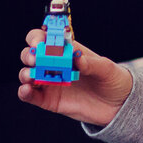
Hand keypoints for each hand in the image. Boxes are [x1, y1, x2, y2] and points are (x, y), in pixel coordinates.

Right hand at [17, 30, 132, 126]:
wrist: (118, 106)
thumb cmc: (112, 80)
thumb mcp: (106, 69)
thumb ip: (91, 63)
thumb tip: (77, 57)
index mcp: (66, 50)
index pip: (45, 38)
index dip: (38, 37)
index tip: (40, 42)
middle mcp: (54, 65)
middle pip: (31, 54)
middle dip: (30, 54)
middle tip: (36, 59)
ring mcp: (50, 82)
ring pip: (27, 74)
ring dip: (25, 73)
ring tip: (32, 76)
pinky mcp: (49, 100)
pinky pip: (31, 95)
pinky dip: (25, 92)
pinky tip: (27, 90)